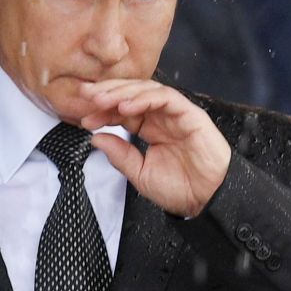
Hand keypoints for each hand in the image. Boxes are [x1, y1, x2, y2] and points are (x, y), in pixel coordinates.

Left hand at [79, 79, 231, 217]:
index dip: (102, 111)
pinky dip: (145, 98)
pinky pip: (166, 98)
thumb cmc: (179, 188)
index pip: (122, 110)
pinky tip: (126, 106)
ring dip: (122, 92)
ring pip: (146, 90)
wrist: (206, 200)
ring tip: (102, 100)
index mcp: (149, 128)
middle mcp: (161, 117)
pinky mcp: (190, 114)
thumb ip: (120, 155)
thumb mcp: (140, 174)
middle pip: (131, 94)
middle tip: (86, 96)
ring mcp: (175, 113)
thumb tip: (95, 138)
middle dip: (108, 93)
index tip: (83, 118)